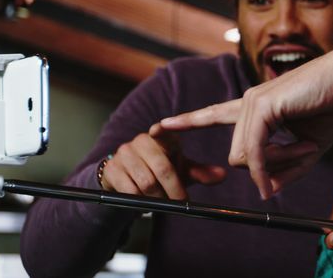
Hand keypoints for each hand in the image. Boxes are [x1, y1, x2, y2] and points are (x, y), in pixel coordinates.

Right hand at [99, 124, 225, 199]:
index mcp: (161, 137)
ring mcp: (124, 154)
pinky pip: (129, 189)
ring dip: (157, 197)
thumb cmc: (159, 172)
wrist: (127, 181)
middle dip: (173, 188)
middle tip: (180, 201)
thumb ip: (200, 172)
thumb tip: (222, 175)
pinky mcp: (111, 169)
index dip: (161, 130)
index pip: (163, 132)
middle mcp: (141, 141)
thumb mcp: (180, 171)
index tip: (158, 131)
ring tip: (163, 202)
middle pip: (161, 167)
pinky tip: (145, 202)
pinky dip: (140, 200)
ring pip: (146, 181)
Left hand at [160, 48, 332, 199]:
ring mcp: (252, 101)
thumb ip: (286, 167)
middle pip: (237, 156)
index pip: (213, 114)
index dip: (187, 121)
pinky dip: (268, 164)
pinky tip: (297, 159)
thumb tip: (266, 188)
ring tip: (309, 146)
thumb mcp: (310, 146)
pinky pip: (254, 150)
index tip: (159, 126)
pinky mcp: (263, 105)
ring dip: (278, 164)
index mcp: (257, 107)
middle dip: (270, 168)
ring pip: (243, 156)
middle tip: (306, 154)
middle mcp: (248, 102)